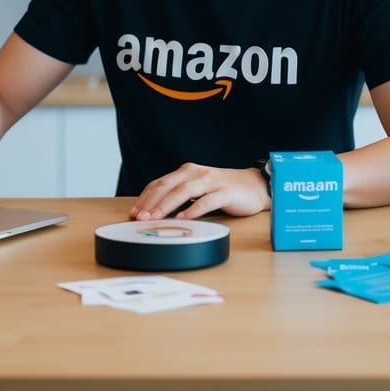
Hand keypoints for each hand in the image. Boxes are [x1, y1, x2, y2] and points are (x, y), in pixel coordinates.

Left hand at [130, 162, 270, 220]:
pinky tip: (183, 218)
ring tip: (154, 218)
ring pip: (183, 192)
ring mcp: (211, 181)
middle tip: (138, 218)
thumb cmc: (224, 190)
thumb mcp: (198, 188)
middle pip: (167, 186)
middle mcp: (196, 173)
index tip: (133, 212)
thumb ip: (180, 195)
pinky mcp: (225, 192)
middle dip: (150, 203)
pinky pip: (207, 201)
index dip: (145, 198)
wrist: (255, 186)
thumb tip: (154, 212)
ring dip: (166, 206)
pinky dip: (193, 209)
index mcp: (187, 172)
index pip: (160, 184)